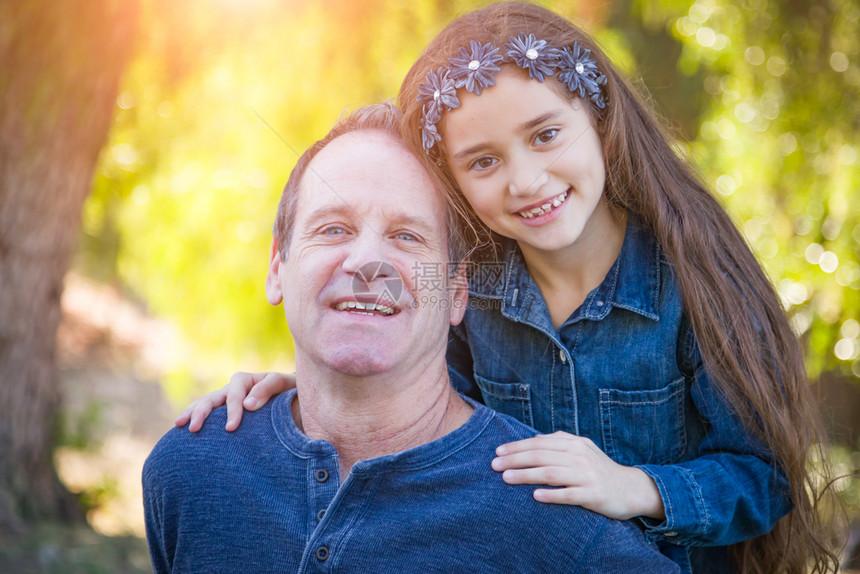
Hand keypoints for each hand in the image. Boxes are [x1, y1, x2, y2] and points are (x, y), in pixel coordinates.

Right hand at [174, 371, 295, 431]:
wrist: (293, 397)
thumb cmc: (290, 390)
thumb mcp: (284, 384)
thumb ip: (267, 389)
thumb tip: (247, 405)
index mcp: (245, 380)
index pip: (234, 395)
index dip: (231, 411)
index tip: (231, 428)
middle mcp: (232, 389)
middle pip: (211, 398)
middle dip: (201, 412)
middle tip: (193, 428)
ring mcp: (225, 401)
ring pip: (204, 405)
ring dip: (191, 414)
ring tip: (179, 425)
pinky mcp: (224, 414)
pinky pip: (208, 416)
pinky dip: (195, 420)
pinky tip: (183, 431)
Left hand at [491, 431, 664, 520]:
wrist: (630, 489)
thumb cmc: (600, 469)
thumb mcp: (582, 449)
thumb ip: (560, 441)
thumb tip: (536, 438)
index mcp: (574, 444)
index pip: (539, 443)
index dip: (517, 446)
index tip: (497, 452)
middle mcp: (580, 456)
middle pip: (541, 456)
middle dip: (515, 459)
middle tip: (494, 465)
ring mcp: (587, 476)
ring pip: (551, 473)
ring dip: (526, 475)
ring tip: (506, 478)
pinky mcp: (593, 495)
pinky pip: (569, 494)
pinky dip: (551, 494)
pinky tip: (535, 496)